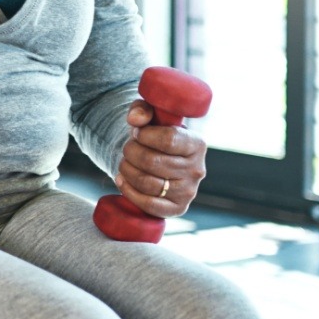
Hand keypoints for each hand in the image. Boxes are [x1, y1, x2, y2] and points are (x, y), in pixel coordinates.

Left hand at [113, 100, 207, 217]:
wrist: (160, 159)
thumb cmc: (155, 134)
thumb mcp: (152, 115)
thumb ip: (142, 109)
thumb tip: (135, 120)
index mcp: (197, 144)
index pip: (169, 139)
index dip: (145, 135)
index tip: (136, 133)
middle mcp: (197, 169)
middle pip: (153, 162)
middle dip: (131, 152)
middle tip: (127, 148)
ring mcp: (188, 192)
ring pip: (147, 183)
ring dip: (127, 170)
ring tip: (124, 162)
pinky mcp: (177, 208)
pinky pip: (148, 204)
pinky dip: (129, 191)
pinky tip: (121, 179)